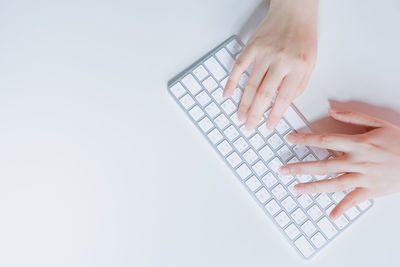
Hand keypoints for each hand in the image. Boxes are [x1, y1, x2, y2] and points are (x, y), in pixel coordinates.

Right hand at [223, 0, 317, 129]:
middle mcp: (281, 60)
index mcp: (299, 66)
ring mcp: (264, 53)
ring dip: (244, 104)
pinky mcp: (252, 46)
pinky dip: (231, 82)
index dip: (275, 115)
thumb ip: (298, 85)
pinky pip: (238, 67)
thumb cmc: (303, 37)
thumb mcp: (310, 63)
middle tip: (249, 126)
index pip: (284, 98)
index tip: (268, 126)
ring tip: (240, 116)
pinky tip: (227, 94)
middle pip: (264, 95)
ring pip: (250, 84)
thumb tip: (283, 104)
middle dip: (255, 114)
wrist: (294, 11)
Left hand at [279, 109, 399, 218]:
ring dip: (313, 187)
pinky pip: (354, 201)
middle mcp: (357, 161)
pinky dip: (343, 208)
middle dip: (300, 167)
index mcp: (357, 143)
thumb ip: (353, 116)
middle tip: (283, 169)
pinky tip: (331, 215)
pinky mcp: (371, 190)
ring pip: (333, 184)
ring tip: (296, 189)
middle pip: (323, 165)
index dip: (305, 140)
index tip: (290, 139)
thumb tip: (332, 110)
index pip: (324, 141)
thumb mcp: (378, 123)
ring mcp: (363, 177)